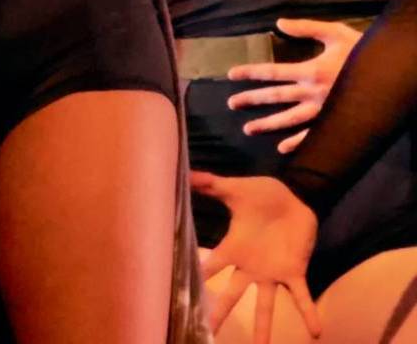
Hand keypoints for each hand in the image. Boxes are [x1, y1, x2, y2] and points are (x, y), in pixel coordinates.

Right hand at [192, 172, 320, 343]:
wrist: (292, 198)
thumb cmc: (260, 194)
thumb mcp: (234, 189)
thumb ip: (211, 183)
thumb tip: (186, 173)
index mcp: (233, 248)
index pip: (210, 266)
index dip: (197, 278)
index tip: (182, 295)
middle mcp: (249, 267)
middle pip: (232, 294)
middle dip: (220, 313)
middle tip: (208, 333)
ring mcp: (271, 272)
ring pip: (264, 305)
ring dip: (263, 328)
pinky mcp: (294, 272)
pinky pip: (301, 297)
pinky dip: (309, 314)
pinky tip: (317, 333)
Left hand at [227, 18, 362, 152]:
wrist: (390, 74)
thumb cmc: (362, 51)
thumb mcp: (335, 33)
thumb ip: (306, 28)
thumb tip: (279, 22)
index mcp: (310, 70)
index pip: (272, 71)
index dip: (250, 72)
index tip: (231, 74)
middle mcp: (313, 93)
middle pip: (275, 97)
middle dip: (252, 99)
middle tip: (231, 103)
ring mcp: (324, 111)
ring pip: (290, 119)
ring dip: (268, 124)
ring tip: (247, 129)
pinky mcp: (334, 122)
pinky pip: (313, 135)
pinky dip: (298, 142)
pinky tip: (282, 148)